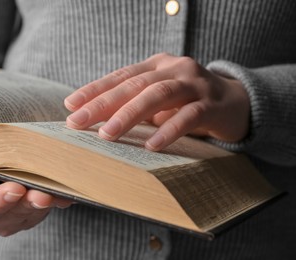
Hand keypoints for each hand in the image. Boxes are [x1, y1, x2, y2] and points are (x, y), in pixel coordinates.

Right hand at [0, 154, 71, 235]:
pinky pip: (53, 206)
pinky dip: (62, 198)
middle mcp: (0, 216)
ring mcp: (22, 215)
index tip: (14, 190)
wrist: (0, 167)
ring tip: (58, 191)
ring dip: (48, 202)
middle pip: (13, 214)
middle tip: (41, 193)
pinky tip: (71, 190)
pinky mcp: (40, 210)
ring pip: (36, 212)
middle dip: (28, 204)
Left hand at [65, 53, 249, 150]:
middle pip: (134, 84)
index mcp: (157, 65)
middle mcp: (174, 68)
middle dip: (103, 104)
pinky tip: (151, 145)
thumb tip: (96, 123)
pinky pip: (189, 116)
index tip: (70, 105)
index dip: (95, 89)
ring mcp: (195, 84)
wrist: (236, 104)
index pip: (121, 76)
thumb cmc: (188, 103)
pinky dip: (169, 130)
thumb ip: (135, 105)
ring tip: (107, 134)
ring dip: (129, 115)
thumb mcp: (159, 101)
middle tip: (77, 122)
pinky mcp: (213, 104)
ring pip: (158, 95)